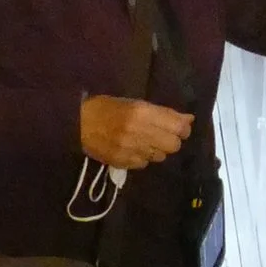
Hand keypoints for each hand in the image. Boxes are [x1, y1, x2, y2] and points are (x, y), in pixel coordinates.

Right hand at [79, 93, 193, 169]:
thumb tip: (189, 120)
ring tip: (145, 141)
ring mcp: (129, 149)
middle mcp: (138, 131)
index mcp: (141, 112)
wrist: (76, 123)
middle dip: (172, 141)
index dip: (183, 128)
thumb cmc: (106, 108)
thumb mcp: (134, 103)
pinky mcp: (121, 162)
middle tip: (163, 136)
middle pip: (173, 145)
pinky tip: (134, 149)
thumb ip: (162, 113)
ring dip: (157, 150)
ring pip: (160, 157)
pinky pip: (144, 164)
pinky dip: (143, 158)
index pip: (178, 126)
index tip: (181, 128)